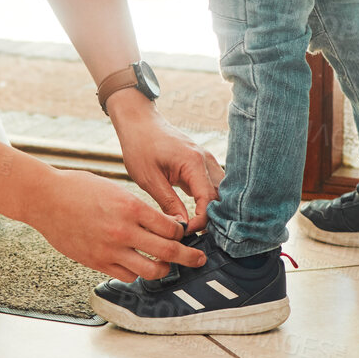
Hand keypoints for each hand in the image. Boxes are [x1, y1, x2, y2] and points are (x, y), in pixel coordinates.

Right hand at [24, 167, 205, 282]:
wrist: (44, 199)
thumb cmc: (78, 188)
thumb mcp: (114, 188)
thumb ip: (137, 208)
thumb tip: (160, 224)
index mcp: (130, 206)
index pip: (171, 227)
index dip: (182, 231)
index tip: (184, 232)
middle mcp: (124, 230)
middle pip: (169, 251)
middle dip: (190, 257)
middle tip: (199, 258)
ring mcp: (110, 250)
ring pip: (152, 270)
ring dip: (164, 269)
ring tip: (167, 266)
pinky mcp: (97, 262)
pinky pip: (128, 275)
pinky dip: (137, 272)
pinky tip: (138, 264)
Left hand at [107, 94, 223, 232]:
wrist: (138, 121)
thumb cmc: (140, 146)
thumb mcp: (149, 178)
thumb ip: (168, 203)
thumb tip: (182, 227)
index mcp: (194, 162)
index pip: (209, 200)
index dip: (201, 221)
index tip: (185, 233)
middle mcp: (206, 160)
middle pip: (220, 197)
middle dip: (211, 219)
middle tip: (196, 236)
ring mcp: (206, 160)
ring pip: (220, 192)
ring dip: (213, 210)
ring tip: (198, 229)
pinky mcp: (201, 163)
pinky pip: (213, 185)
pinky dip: (209, 201)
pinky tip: (198, 215)